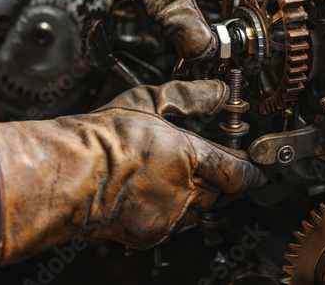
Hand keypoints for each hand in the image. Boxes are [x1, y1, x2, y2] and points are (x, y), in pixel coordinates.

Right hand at [0, 79, 265, 268]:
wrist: (70, 173)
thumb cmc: (103, 138)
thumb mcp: (149, 101)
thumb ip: (190, 96)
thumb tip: (216, 91)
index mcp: (188, 155)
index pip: (234, 170)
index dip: (248, 172)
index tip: (255, 172)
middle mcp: (183, 190)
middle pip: (216, 193)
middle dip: (212, 182)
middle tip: (193, 168)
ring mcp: (167, 216)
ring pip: (193, 211)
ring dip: (187, 197)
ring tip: (160, 178)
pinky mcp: (149, 234)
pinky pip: (169, 226)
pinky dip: (164, 212)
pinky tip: (144, 194)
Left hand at [28, 0, 247, 60]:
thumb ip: (175, 11)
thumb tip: (202, 45)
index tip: (272, 21)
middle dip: (243, 20)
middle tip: (248, 46)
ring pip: (216, 4)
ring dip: (221, 27)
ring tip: (227, 50)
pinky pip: (193, 11)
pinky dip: (197, 28)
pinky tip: (199, 42)